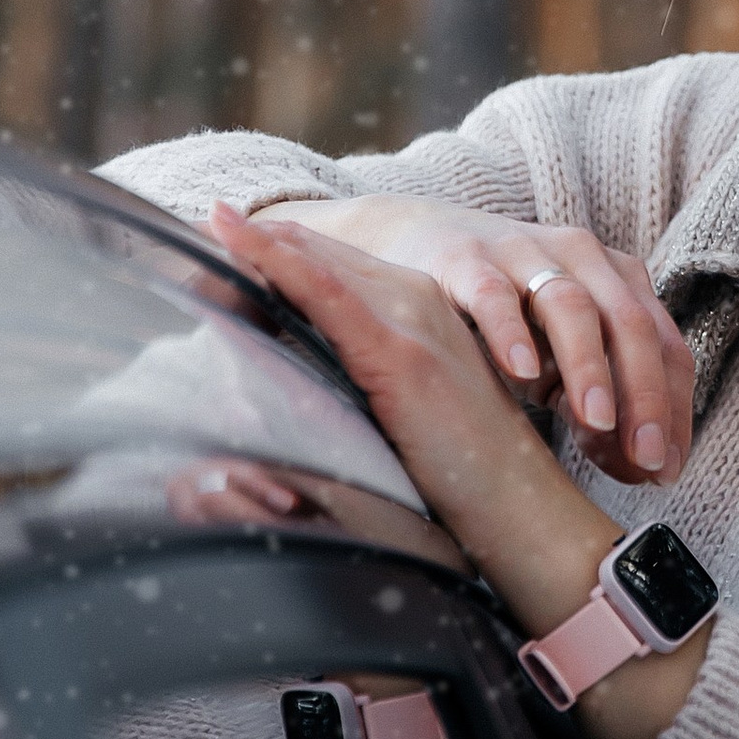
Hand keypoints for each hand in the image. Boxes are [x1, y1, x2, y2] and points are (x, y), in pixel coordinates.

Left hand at [211, 205, 711, 738]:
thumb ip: (376, 401)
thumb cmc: (475, 491)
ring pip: (327, 270)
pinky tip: (246, 244)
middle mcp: (425, 310)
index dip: (292, 259)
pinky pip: (329, 297)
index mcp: (429, 322)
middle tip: (212, 223)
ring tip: (217, 221)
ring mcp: (416, 326)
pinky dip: (282, 266)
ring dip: (268, 245)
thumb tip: (307, 413)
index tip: (238, 243)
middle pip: (334, 264)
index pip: (348, 278)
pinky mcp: (403, 356)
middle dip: (271, 243)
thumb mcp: (418, 427)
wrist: (526, 517)